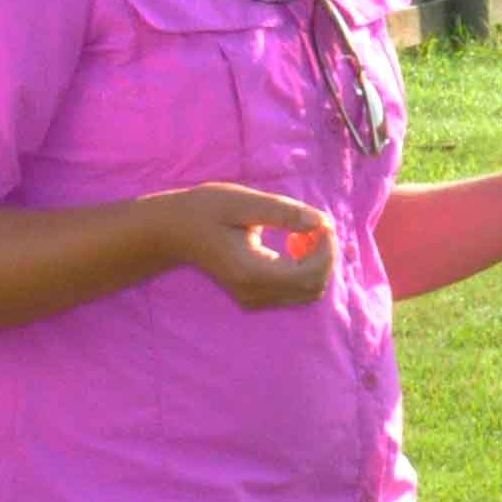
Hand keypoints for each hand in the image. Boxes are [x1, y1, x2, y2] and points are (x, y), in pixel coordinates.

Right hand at [166, 182, 339, 310]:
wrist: (175, 232)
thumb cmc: (206, 210)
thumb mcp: (244, 202)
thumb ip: (284, 213)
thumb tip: (321, 222)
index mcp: (252, 272)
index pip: (310, 274)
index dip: (326, 249)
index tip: (322, 222)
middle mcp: (255, 294)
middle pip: (314, 287)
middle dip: (325, 256)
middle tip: (315, 225)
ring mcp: (254, 300)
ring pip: (307, 292)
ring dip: (316, 262)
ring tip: (301, 233)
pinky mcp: (254, 298)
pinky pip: (294, 290)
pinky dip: (304, 268)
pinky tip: (291, 244)